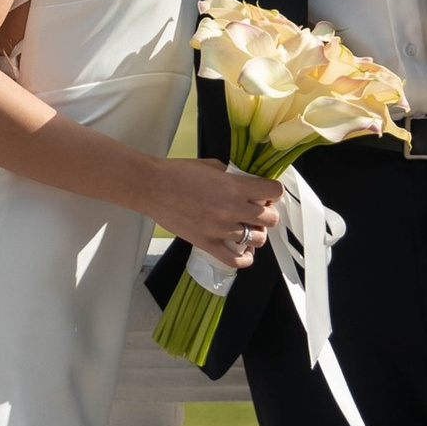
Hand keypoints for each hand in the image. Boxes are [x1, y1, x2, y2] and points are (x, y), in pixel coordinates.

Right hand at [161, 158, 284, 271]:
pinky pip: (235, 260)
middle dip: (267, 213)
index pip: (274, 191)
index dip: (272, 192)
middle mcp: (232, 209)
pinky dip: (244, 259)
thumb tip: (245, 182)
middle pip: (270, 219)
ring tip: (246, 228)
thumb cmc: (177, 172)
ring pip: (257, 239)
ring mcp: (220, 229)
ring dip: (256, 234)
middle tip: (256, 211)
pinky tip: (243, 252)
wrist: (152, 187)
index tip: (266, 193)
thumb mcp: (211, 165)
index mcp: (234, 186)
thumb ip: (232, 175)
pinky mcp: (206, 243)